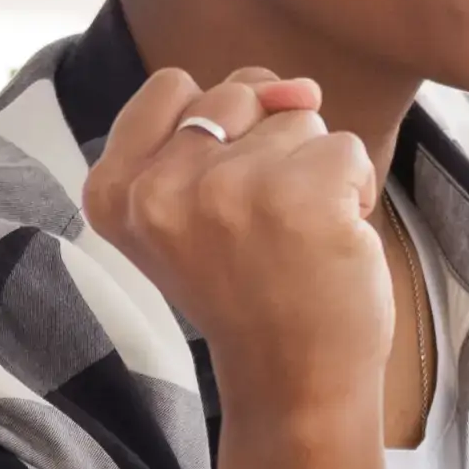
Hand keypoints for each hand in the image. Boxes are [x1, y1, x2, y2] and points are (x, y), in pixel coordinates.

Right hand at [83, 67, 389, 422]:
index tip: (218, 200)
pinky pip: (346, 147)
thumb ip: (219, 126)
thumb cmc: (250, 287)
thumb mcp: (191, 208)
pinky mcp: (300, 195)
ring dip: (313, 171)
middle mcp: (159, 188)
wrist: (294, 383)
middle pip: (238, 95)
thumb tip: (297, 87)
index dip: (216, 129)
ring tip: (295, 238)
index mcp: (114, 190)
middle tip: (261, 229)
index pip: (172, 86)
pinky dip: (354, 191)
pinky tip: (332, 243)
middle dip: (267, 148)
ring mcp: (228, 190)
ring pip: (297, 118)